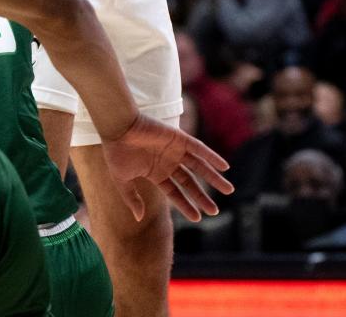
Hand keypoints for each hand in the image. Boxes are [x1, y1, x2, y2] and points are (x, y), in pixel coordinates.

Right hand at [102, 113, 232, 222]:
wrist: (117, 128)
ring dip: (214, 178)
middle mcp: (168, 162)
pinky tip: (224, 167)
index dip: (186, 205)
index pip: (175, 193)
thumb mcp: (122, 180)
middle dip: (202, 197)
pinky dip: (212, 157)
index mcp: (156, 173)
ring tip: (229, 190)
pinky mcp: (179, 138)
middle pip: (190, 182)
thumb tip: (139, 218)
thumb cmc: (116, 152)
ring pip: (199, 166)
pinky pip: (199, 148)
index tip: (198, 218)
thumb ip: (132, 198)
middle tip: (215, 211)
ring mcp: (175, 150)